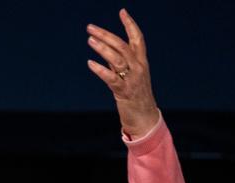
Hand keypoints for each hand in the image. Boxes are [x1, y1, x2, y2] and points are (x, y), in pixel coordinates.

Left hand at [86, 8, 159, 138]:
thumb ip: (118, 64)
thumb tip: (105, 51)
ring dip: (102, 48)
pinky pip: (111, 78)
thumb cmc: (135, 97)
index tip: (122, 11)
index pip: (137, 39)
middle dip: (106, 35)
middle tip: (90, 28)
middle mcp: (139, 68)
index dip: (130, 24)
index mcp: (141, 62)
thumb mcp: (128, 77)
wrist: (145, 118)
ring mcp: (132, 80)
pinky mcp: (123, 92)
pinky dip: (100, 70)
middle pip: (122, 46)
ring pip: (117, 59)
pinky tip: (90, 63)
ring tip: (90, 40)